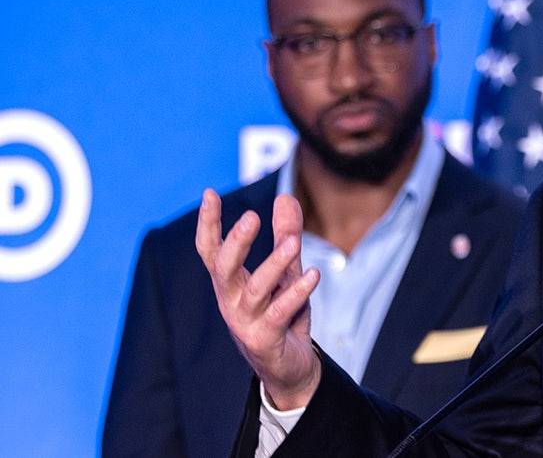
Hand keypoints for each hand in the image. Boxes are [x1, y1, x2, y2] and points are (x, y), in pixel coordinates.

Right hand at [195, 189, 321, 409]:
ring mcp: (245, 322)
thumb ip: (284, 235)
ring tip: (293, 243)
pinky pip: (279, 313)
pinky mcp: (265, 340)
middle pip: (224, 269)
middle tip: (252, 217)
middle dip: (236, 243)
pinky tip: (314, 275)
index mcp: (231, 284)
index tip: (209, 193)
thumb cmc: (282, 316)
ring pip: (255, 290)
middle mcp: (231, 301)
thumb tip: (285, 197)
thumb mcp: (286, 272)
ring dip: (274, 265)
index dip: (209, 224)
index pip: (211, 251)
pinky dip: (297, 293)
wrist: (291, 368)